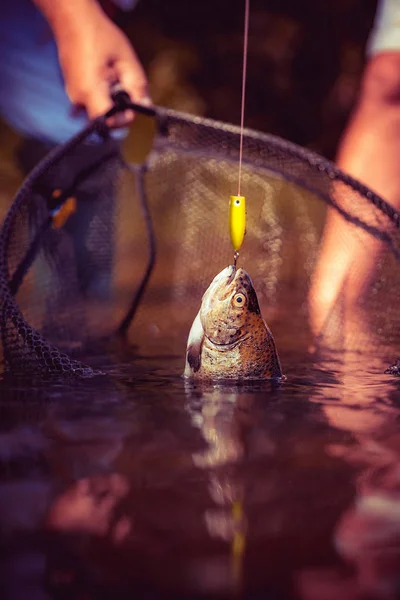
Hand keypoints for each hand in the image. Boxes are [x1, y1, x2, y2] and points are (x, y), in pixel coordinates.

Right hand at [54, 3, 149, 124]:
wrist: (71, 19)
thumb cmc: (99, 35)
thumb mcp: (126, 60)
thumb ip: (137, 86)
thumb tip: (145, 106)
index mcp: (91, 92)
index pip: (110, 123)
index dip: (124, 118)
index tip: (132, 102)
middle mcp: (78, 99)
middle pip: (106, 119)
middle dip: (119, 106)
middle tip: (121, 81)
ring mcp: (73, 96)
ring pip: (99, 110)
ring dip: (110, 99)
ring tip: (110, 74)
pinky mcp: (72, 91)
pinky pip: (91, 102)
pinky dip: (101, 94)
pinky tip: (102, 75)